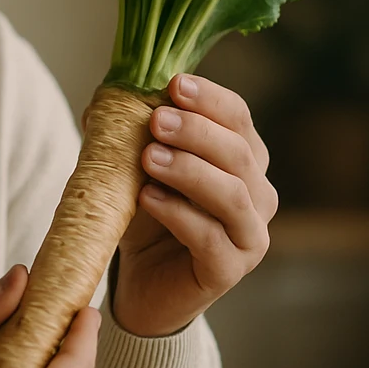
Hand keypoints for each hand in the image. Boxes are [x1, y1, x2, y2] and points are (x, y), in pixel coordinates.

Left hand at [110, 74, 277, 337]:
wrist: (142, 283)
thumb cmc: (148, 217)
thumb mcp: (138, 166)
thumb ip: (133, 131)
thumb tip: (110, 96)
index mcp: (243, 159)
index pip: (238, 118)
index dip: (210, 99)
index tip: (174, 84)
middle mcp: (258, 194)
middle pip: (238, 153)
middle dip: (197, 131)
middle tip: (157, 120)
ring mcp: (250, 234)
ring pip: (232, 194)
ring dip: (189, 170)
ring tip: (148, 157)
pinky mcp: (230, 269)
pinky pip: (211, 237)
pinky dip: (178, 213)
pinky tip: (147, 197)